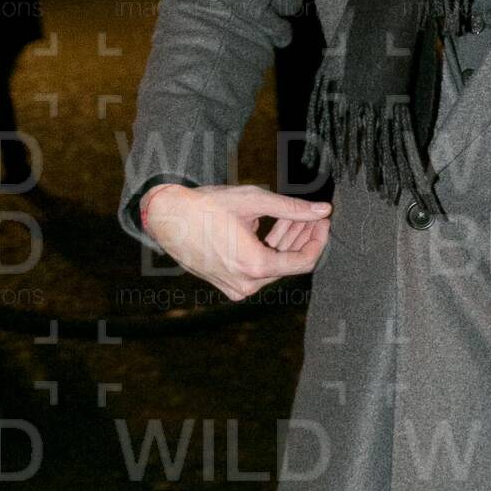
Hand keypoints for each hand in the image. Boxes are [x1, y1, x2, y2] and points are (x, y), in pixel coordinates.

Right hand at [141, 183, 331, 299]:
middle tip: (310, 214)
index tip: (323, 220)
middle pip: (289, 264)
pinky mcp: (228, 286)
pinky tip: (272, 228)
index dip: (318, 239)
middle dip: (302, 237)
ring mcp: (236, 288)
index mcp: (255, 266)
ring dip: (285, 242)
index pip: (304, 261)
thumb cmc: (207, 206)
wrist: (167, 218)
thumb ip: (292, 209)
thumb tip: (323, 210)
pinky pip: (257, 270)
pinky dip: (267, 251)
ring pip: (274, 267)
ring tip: (290, 216)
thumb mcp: (254, 201)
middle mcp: (247, 284)